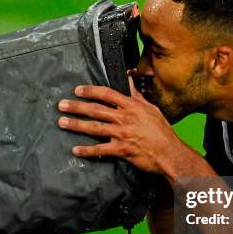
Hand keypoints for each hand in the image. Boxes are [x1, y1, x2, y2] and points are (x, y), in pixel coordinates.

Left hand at [57, 74, 186, 173]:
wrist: (170, 153)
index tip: (77, 90)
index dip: (90, 91)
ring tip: (62, 122)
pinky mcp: (122, 150)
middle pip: (96, 109)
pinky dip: (87, 150)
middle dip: (77, 106)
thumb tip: (129, 80)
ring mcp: (122, 134)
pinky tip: (75, 150)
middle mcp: (125, 118)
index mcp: (132, 106)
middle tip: (61, 105)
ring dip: (76, 125)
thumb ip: (137, 96)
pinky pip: (101, 150)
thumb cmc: (162, 132)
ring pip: (94, 127)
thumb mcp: (152, 109)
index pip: (107, 94)